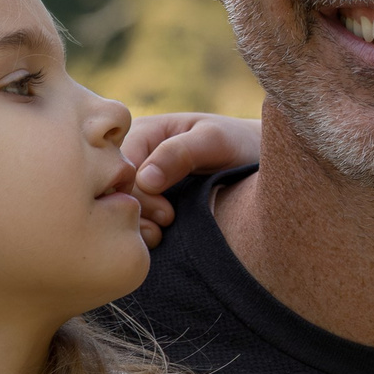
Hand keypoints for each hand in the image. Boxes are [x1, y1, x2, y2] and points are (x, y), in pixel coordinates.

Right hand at [123, 112, 261, 245]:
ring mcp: (137, 181)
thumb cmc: (239, 145)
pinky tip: (158, 240)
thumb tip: (144, 179)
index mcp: (143, 132)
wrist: (260, 165)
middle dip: (135, 214)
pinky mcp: (146, 203)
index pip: (118, 169)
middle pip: (113, 192)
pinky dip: (140, 233)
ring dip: (136, 227)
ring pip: (117, 210)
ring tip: (161, 234)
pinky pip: (129, 221)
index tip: (168, 213)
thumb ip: (182, 152)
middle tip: (167, 222)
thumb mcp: (215, 140)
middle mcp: (133, 157)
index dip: (135, 196)